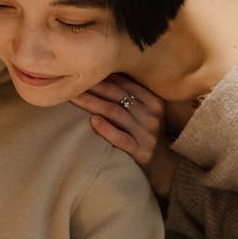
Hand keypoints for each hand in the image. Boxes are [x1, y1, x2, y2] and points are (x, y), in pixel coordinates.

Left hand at [71, 76, 177, 198]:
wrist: (165, 167)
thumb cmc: (148, 135)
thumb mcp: (147, 113)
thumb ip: (130, 96)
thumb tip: (100, 77)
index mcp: (153, 101)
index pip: (125, 84)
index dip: (102, 76)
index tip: (83, 71)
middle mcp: (151, 115)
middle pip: (116, 96)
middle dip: (92, 87)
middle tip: (71, 82)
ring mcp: (146, 134)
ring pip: (115, 113)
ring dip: (92, 103)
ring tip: (73, 98)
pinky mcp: (140, 152)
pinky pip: (121, 138)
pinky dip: (106, 128)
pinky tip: (92, 121)